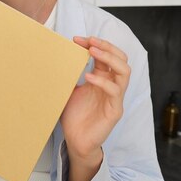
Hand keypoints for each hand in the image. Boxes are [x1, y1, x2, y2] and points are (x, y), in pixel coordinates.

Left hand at [60, 36, 130, 180]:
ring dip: (109, 58)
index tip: (77, 39)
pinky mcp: (115, 111)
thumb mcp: (70, 89)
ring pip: (124, 71)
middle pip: (121, 58)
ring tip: (93, 52)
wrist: (76, 141)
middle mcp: (112, 85)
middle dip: (106, 46)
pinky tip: (89, 77)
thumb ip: (70, 73)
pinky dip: (103, 81)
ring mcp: (116, 98)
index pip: (106, 55)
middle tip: (89, 41)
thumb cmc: (74, 115)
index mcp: (103, 78)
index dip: (95, 44)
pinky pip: (114, 91)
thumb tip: (57, 55)